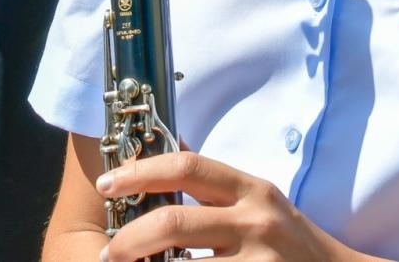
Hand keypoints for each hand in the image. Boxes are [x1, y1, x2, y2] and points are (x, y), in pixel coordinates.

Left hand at [96, 153, 372, 261]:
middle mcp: (255, 221)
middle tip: (108, 250)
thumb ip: (216, 182)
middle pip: (174, 221)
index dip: (139, 172)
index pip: (187, 166)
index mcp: (251, 189)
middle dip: (130, 238)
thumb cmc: (291, 242)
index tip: (107, 184)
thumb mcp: (261, 200)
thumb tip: (171, 146)